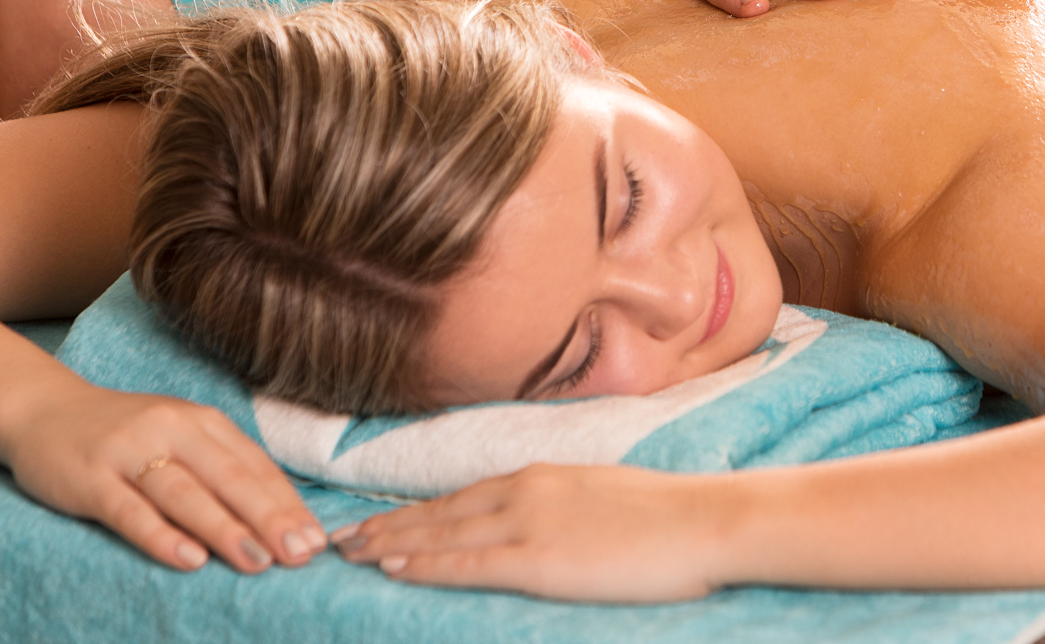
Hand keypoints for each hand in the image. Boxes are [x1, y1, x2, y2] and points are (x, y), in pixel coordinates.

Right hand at [0, 380, 325, 573]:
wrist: (44, 411)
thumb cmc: (127, 436)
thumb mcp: (180, 438)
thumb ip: (222, 469)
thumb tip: (279, 516)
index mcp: (201, 421)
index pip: (254, 466)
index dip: (287, 504)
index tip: (318, 540)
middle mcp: (171, 430)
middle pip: (229, 478)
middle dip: (269, 519)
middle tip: (301, 555)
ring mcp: (129, 452)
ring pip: (185, 494)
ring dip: (225, 529)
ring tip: (258, 562)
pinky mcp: (90, 478)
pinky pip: (129, 510)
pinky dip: (160, 535)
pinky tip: (189, 559)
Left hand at [334, 463, 729, 601]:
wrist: (703, 520)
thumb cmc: (668, 515)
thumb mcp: (604, 496)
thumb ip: (564, 506)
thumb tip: (545, 523)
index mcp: (542, 476)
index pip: (462, 496)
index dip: (416, 512)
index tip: (377, 522)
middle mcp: (525, 491)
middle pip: (440, 512)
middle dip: (387, 526)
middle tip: (341, 541)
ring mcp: (529, 523)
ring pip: (442, 534)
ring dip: (392, 544)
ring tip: (351, 555)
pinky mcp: (538, 559)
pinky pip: (468, 564)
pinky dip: (427, 564)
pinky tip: (395, 568)